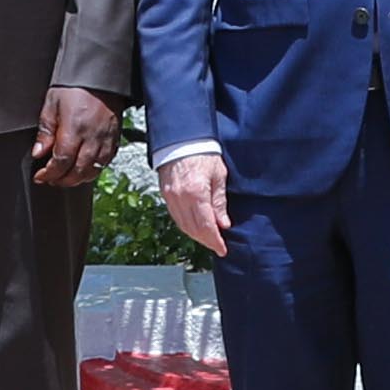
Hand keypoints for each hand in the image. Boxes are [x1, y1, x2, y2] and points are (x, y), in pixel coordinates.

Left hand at [33, 86, 122, 190]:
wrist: (100, 74)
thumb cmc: (75, 85)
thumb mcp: (52, 103)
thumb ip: (46, 130)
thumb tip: (38, 152)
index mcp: (74, 128)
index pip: (61, 162)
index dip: (49, 173)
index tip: (40, 176)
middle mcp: (92, 137)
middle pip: (77, 171)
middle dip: (61, 180)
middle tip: (51, 179)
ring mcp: (105, 139)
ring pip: (93, 170)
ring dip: (77, 179)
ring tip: (65, 177)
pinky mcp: (115, 138)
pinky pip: (106, 162)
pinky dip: (93, 170)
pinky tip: (84, 169)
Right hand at [156, 144, 235, 262]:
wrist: (182, 140)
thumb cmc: (203, 153)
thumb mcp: (219, 176)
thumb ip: (220, 202)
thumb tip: (223, 224)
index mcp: (196, 193)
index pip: (206, 226)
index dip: (215, 241)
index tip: (222, 249)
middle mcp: (180, 198)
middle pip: (193, 229)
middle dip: (206, 241)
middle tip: (217, 246)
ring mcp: (171, 198)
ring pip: (183, 226)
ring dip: (196, 235)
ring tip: (208, 238)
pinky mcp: (166, 195)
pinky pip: (176, 217)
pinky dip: (186, 225)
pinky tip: (195, 227)